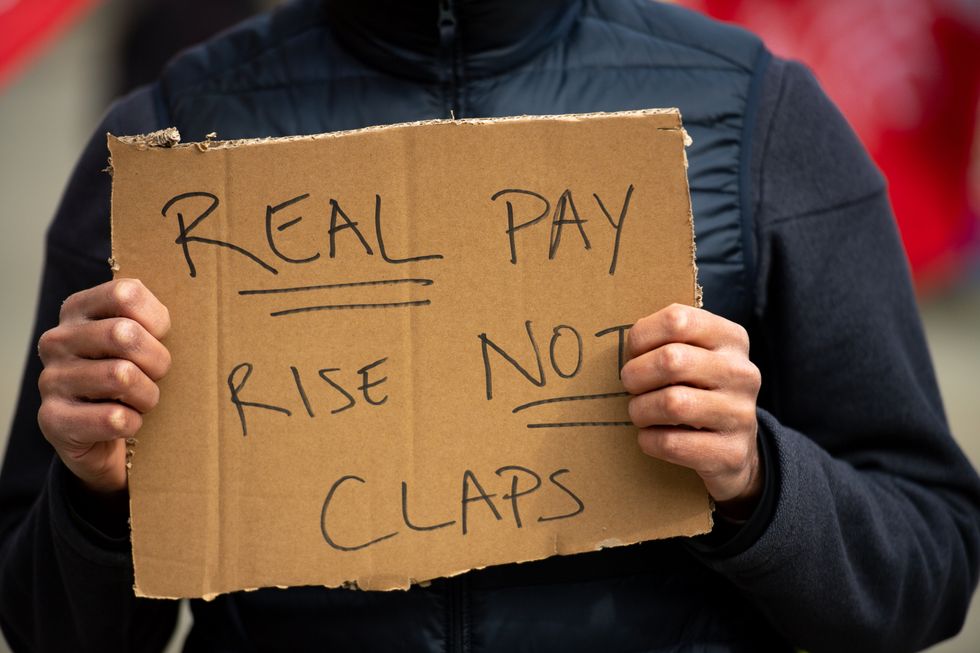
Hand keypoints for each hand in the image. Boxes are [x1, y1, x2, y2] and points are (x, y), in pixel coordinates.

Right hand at [37, 279, 170, 493]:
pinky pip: (113, 418)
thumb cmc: (130, 378)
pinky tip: (125, 422)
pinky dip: (133, 423)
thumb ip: (153, 319)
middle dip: (157, 361)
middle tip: (156, 376)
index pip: (125, 294)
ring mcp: (51, 379)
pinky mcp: (53, 419)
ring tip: (140, 400)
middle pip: (124, 334)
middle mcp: (57, 340)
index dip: (156, 320)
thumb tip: (193, 310)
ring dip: (146, 395)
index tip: (159, 338)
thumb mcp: (141, 340)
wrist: (101, 438)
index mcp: (78, 310)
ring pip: (121, 376)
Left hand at [621, 304, 761, 518]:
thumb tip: (627, 345)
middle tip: (630, 386)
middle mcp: (742, 372)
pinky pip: (672, 443)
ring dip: (640, 410)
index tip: (633, 353)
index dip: (641, 337)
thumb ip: (665, 341)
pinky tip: (651, 437)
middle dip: (636, 375)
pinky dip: (649, 440)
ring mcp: (741, 413)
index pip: (677, 320)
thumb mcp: (694, 356)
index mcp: (730, 339)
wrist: (734, 448)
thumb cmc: (699, 391)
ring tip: (640, 413)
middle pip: (671, 360)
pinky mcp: (731, 452)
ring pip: (672, 403)